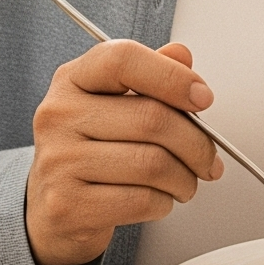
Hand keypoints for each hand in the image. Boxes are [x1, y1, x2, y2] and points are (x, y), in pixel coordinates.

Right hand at [25, 39, 222, 264]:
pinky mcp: (67, 205)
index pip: (123, 59)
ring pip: (152, 163)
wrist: (54, 209)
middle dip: (197, 143)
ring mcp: (58, 161)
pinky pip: (140, 200)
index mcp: (72, 80)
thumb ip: (151, 74)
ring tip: (186, 182)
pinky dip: (164, 202)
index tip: (203, 98)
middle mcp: (58, 116)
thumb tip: (181, 55)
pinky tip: (159, 199)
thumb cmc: (94, 150)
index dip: (172, 76)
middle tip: (209, 159)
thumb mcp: (117, 103)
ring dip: (185, 178)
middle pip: (151, 118)